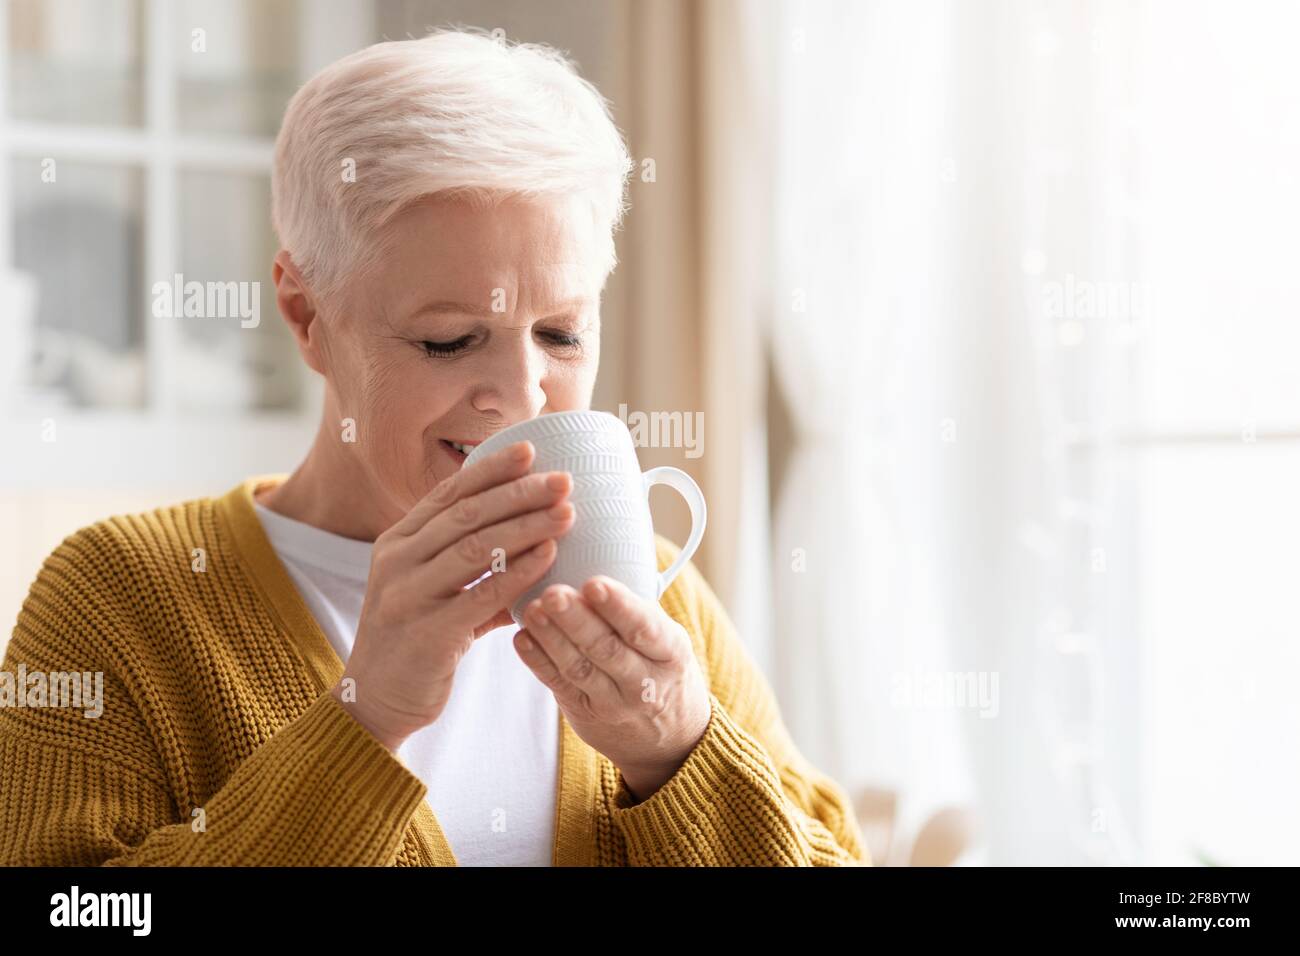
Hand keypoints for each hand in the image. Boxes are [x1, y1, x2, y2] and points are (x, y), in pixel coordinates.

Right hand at [334, 439, 575, 751]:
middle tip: (563, 479)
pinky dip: (519, 572)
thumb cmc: (416, 641)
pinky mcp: (428, 633)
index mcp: (398, 541)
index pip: (449, 493)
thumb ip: (474, 564)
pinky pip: (481, 594)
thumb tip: (535, 537)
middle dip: (519, 492)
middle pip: (467, 513)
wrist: (375, 700)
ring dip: (526, 526)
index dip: (491, 469)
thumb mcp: (435, 590)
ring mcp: (408, 595)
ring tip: (567, 512)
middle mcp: (397, 560)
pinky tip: (550, 557)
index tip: (531, 449)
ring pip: (475, 547)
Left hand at [513, 576, 712, 801]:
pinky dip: (538, 662)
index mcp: (671, 654)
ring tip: (532, 609)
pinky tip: (522, 638)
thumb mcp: (669, 642)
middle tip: (553, 592)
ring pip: (579, 668)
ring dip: (552, 638)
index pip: (645, 628)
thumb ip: (638, 611)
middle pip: (606, 649)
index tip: (594, 583)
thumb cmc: (664, 670)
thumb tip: (598, 551)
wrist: (670, 740)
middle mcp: (644, 682)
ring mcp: (613, 703)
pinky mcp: (585, 714)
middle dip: (576, 620)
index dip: (619, 607)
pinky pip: (558, 685)